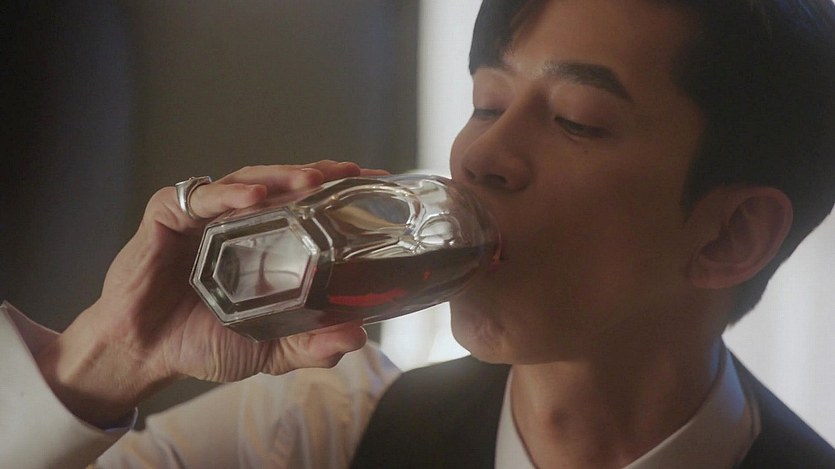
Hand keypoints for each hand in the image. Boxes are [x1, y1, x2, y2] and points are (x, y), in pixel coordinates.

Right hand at [35, 161, 387, 427]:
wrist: (144, 354)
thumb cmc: (202, 342)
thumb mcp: (269, 349)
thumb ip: (310, 344)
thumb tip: (358, 337)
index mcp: (265, 244)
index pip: (309, 208)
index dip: (340, 194)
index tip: (377, 183)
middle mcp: (239, 223)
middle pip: (285, 186)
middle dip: (320, 174)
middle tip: (353, 172)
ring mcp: (204, 216)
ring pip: (248, 181)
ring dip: (281, 176)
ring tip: (311, 179)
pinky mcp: (169, 215)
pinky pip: (201, 198)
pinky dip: (228, 194)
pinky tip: (254, 196)